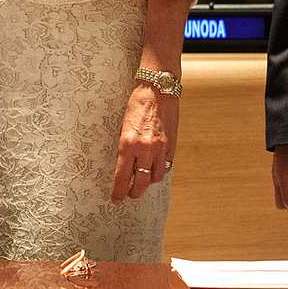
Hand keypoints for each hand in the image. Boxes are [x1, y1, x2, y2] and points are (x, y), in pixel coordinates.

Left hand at [112, 82, 178, 201]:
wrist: (158, 89)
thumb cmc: (137, 104)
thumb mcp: (124, 126)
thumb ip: (126, 147)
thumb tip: (124, 165)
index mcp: (128, 143)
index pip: (122, 177)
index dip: (119, 192)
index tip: (116, 199)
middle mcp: (145, 149)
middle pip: (141, 183)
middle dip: (134, 192)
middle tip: (129, 194)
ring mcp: (161, 148)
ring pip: (156, 177)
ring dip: (149, 182)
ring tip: (143, 181)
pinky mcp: (172, 145)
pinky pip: (166, 166)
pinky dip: (160, 170)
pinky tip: (155, 169)